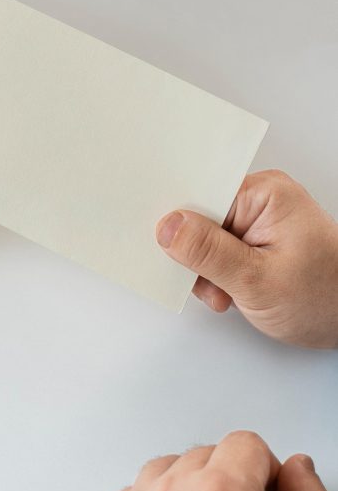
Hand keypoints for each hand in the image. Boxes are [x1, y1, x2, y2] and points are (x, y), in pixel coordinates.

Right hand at [156, 170, 337, 347]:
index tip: (170, 248)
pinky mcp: (256, 236)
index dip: (179, 221)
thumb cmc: (325, 298)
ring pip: (205, 235)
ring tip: (229, 291)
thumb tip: (169, 227)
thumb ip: (208, 252)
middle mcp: (261, 198)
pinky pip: (219, 245)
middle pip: (200, 215)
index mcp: (264, 193)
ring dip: (207, 268)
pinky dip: (218, 271)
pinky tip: (232, 288)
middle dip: (196, 253)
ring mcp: (259, 217)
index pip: (200, 192)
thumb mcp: (257, 281)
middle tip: (211, 281)